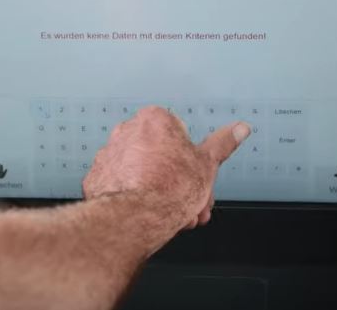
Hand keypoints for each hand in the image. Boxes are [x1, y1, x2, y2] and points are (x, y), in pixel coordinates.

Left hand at [82, 106, 249, 228]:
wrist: (136, 217)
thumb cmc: (169, 190)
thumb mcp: (207, 164)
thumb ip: (223, 143)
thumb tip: (239, 129)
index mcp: (154, 119)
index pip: (182, 141)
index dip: (194, 167)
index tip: (197, 182)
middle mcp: (127, 130)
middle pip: (162, 159)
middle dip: (180, 184)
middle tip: (190, 204)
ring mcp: (109, 152)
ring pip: (143, 173)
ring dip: (160, 193)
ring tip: (173, 216)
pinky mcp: (97, 175)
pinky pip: (123, 184)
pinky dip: (135, 197)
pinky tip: (147, 213)